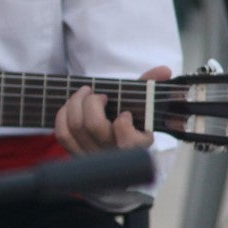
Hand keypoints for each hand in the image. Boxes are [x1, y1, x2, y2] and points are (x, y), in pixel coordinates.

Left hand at [54, 66, 169, 155]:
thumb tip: (164, 70)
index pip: (127, 141)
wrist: (116, 141)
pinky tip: (70, 107)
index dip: (123, 123)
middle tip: (98, 94)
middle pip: (93, 125)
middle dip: (91, 102)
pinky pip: (63, 134)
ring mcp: (93, 157)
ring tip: (84, 93)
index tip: (125, 113)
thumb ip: (151, 86)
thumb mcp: (143, 105)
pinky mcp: (76, 154)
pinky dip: (63, 115)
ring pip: (75, 127)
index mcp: (136, 147)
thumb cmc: (131, 120)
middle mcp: (113, 155)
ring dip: (75, 103)